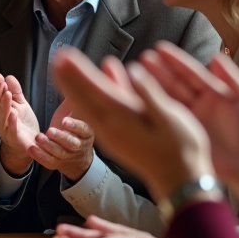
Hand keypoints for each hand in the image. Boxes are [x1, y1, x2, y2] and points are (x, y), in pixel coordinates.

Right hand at [0, 73, 40, 176]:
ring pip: (3, 116)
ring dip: (4, 105)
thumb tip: (9, 77)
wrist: (28, 145)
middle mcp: (0, 119)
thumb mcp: (21, 105)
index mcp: (1, 110)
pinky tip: (13, 114)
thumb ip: (16, 92)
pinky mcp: (14, 139)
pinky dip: (11, 122)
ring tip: (7, 94)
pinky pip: (11, 130)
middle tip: (0, 81)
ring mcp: (6, 129)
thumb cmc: (23, 125)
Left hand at [30, 98, 95, 181]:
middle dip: (61, 137)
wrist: (78, 156)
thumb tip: (72, 74)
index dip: (76, 126)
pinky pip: (49, 161)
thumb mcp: (78, 112)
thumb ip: (75, 97)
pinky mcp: (57, 163)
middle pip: (72, 143)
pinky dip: (40, 156)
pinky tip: (32, 149)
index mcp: (87, 131)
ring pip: (59, 153)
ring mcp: (68, 155)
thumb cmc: (75, 128)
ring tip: (39, 138)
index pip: (84, 129)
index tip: (65, 121)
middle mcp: (79, 144)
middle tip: (50, 131)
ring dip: (48, 146)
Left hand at [49, 47, 212, 200]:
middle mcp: (111, 127)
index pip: (96, 90)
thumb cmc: (182, 149)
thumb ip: (149, 95)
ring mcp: (110, 135)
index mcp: (124, 119)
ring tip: (62, 70)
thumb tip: (134, 71)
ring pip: (85, 107)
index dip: (80, 72)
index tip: (65, 56)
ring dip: (72, 88)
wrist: (179, 181)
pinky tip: (83, 92)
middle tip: (57, 57)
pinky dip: (83, 100)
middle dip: (69, 77)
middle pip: (83, 98)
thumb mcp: (170, 119)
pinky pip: (92, 115)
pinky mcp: (113, 139)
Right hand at [139, 44, 238, 207]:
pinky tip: (140, 97)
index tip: (160, 49)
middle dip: (159, 70)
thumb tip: (215, 57)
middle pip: (176, 83)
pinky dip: (153, 106)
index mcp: (214, 93)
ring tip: (136, 73)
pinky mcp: (184, 133)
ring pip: (168, 98)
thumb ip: (232, 78)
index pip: (191, 73)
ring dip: (152, 86)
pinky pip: (167, 117)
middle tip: (142, 59)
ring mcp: (190, 118)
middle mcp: (199, 104)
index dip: (176, 61)